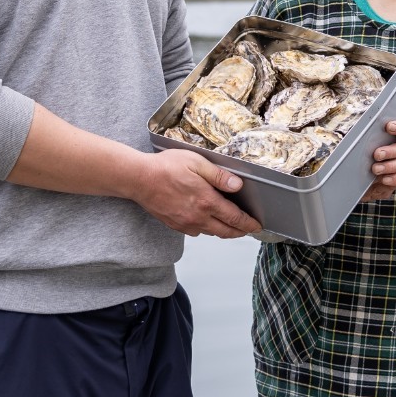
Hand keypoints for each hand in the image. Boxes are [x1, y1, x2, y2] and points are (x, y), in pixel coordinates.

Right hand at [133, 148, 262, 237]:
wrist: (138, 179)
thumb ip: (219, 176)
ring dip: (223, 231)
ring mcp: (185, 224)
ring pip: (211, 233)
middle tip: (248, 229)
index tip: (256, 225)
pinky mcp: (175, 225)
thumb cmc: (165, 167)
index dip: (248, 223)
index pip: (234, 218)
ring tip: (230, 224)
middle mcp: (198, 217)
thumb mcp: (197, 163)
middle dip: (240, 232)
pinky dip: (206, 229)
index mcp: (206, 201)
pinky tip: (206, 220)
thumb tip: (238, 185)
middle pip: (225, 232)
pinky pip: (196, 232)